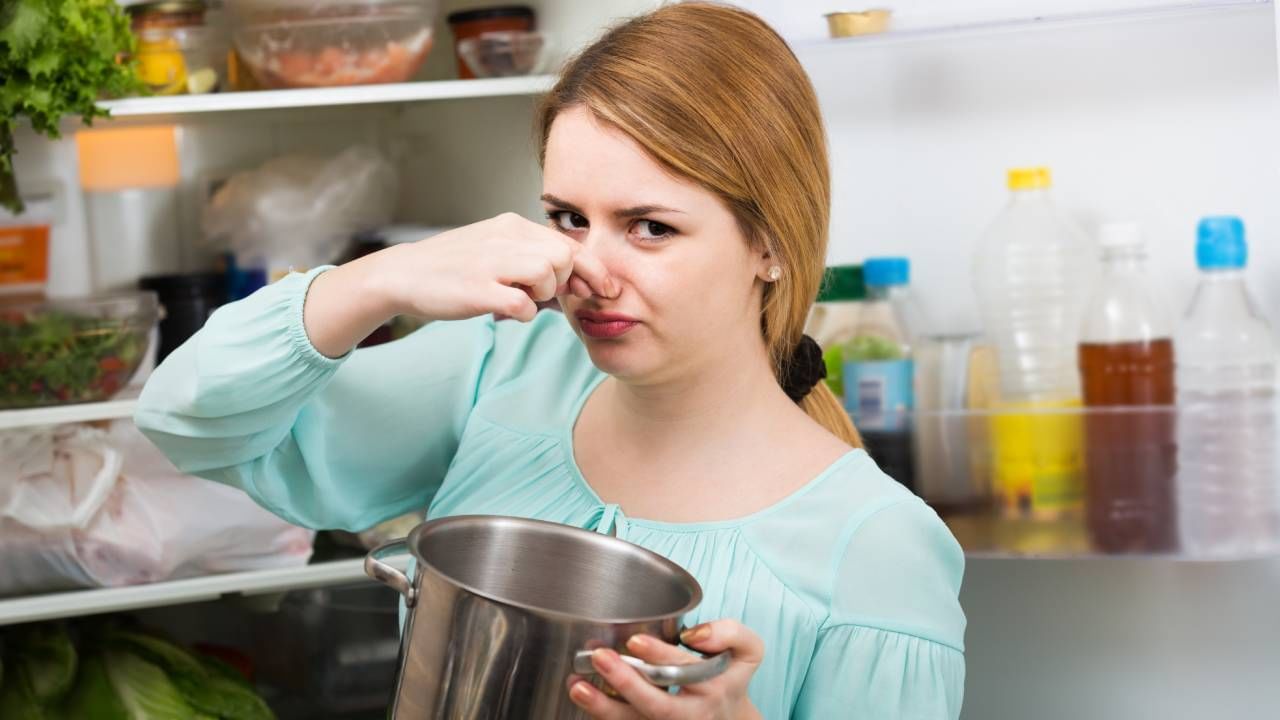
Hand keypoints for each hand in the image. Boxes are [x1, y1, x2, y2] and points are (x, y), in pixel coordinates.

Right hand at [304, 212, 615, 356]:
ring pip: (548, 275)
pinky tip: (504, 311)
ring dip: (541, 295)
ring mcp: (490, 262)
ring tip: (517, 298)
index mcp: (512, 226)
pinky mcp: (477, 289)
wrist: (403, 274)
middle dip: (563, 281)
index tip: (600, 289)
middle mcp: (504, 237)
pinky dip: (522, 313)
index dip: (591, 269)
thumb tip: (577, 284)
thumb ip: (533, 260)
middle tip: (541, 293)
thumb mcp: (496, 250)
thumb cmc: (454, 268)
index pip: (569, 243)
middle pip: (564, 257)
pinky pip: (523, 304)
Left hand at [567, 620, 764, 719]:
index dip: (660, 655)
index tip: (635, 640)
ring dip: (604, 708)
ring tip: (577, 686)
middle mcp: (692, 713)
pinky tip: (582, 697)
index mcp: (714, 687)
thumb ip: (730, 632)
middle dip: (628, 684)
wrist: (730, 718)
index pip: (685, 670)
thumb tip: (695, 634)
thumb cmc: (729, 676)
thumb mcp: (748, 650)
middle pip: (659, 706)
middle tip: (600, 657)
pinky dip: (604, 717)